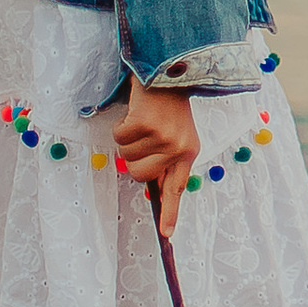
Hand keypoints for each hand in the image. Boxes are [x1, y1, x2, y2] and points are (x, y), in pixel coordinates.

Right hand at [111, 81, 198, 237]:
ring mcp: (162, 136)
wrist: (168, 71)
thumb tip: (150, 186)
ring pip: (126, 156)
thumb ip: (165, 161)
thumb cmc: (168, 107)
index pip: (177, 189)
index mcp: (188, 152)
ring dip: (127, 139)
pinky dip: (121, 125)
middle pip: (139, 175)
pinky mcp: (146, 123)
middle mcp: (178, 148)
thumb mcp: (176, 135)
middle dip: (132, 158)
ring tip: (144, 121)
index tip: (166, 235)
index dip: (170, 213)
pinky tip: (136, 113)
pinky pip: (119, 137)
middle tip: (143, 138)